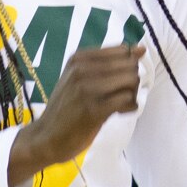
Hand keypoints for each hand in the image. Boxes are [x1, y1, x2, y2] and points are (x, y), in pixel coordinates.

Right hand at [7, 43, 140, 186]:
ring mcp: (87, 89)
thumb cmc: (67, 108)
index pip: (123, 50)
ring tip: (119, 105)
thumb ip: (108, 64)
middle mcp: (82, 69)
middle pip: (130, 64)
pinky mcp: (94, 110)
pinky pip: (127, 99)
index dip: (127, 67)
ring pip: (131, 80)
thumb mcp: (80, 78)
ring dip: (132, 94)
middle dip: (132, 81)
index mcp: (79, 58)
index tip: (116, 82)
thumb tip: (140, 49)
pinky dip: (129, 107)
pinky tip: (118, 113)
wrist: (46, 137)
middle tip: (120, 96)